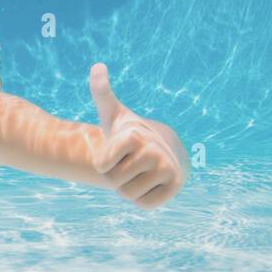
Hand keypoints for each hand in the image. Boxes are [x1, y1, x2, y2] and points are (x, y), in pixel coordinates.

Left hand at [87, 63, 184, 209]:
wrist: (164, 149)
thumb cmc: (131, 135)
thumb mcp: (114, 115)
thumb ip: (101, 93)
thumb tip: (97, 66)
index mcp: (134, 136)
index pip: (101, 167)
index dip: (104, 164)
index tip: (117, 152)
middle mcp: (153, 151)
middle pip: (114, 183)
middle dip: (116, 178)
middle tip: (129, 164)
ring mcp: (168, 170)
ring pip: (128, 195)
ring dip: (129, 188)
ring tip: (139, 173)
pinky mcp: (175, 187)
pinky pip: (145, 204)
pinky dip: (144, 199)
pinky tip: (150, 183)